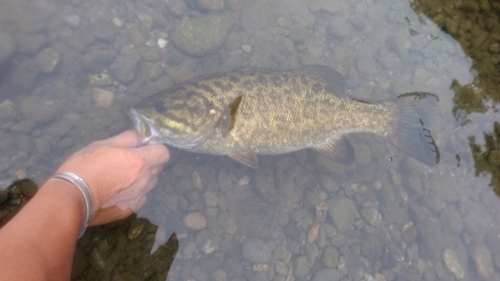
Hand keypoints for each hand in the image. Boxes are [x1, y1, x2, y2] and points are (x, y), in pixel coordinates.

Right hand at [55, 130, 169, 224]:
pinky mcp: (129, 209)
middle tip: (130, 160)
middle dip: (149, 162)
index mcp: (141, 161)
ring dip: (142, 178)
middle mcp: (145, 180)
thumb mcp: (104, 144)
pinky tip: (118, 192)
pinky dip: (133, 193)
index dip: (156, 148)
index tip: (144, 147)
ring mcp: (138, 196)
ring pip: (149, 184)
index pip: (164, 153)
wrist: (72, 196)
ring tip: (123, 177)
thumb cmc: (87, 165)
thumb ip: (127, 139)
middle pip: (157, 169)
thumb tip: (139, 135)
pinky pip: (139, 198)